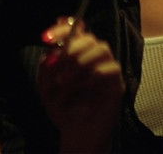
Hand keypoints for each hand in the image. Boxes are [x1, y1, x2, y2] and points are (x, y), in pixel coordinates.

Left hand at [38, 17, 124, 152]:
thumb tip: (52, 51)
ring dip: (81, 62)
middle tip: (59, 65)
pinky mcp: (117, 82)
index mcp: (76, 53)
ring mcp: (106, 68)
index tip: (45, 39)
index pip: (73, 30)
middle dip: (71, 48)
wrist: (75, 132)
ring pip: (102, 48)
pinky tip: (84, 88)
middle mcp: (93, 57)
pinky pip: (111, 67)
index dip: (60, 29)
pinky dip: (94, 75)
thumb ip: (46, 67)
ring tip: (66, 81)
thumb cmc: (62, 107)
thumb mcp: (46, 86)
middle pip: (89, 37)